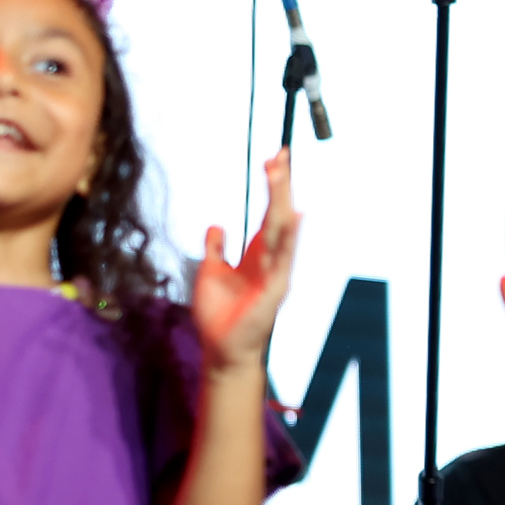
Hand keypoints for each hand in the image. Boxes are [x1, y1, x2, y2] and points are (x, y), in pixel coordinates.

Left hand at [190, 149, 301, 375]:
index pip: (270, 214)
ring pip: (282, 230)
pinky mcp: (274, 289)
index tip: (275, 159)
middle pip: (279, 215)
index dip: (273, 187)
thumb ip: (215, 249)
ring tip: (280, 174)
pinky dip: (290, 238)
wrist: (222, 350)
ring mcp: (276, 274)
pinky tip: (294, 217)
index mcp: (258, 255)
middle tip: (280, 154)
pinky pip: (283, 258)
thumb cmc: (219, 315)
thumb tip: (217, 225)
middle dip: (280, 185)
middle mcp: (272, 260)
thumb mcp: (210, 272)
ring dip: (281, 201)